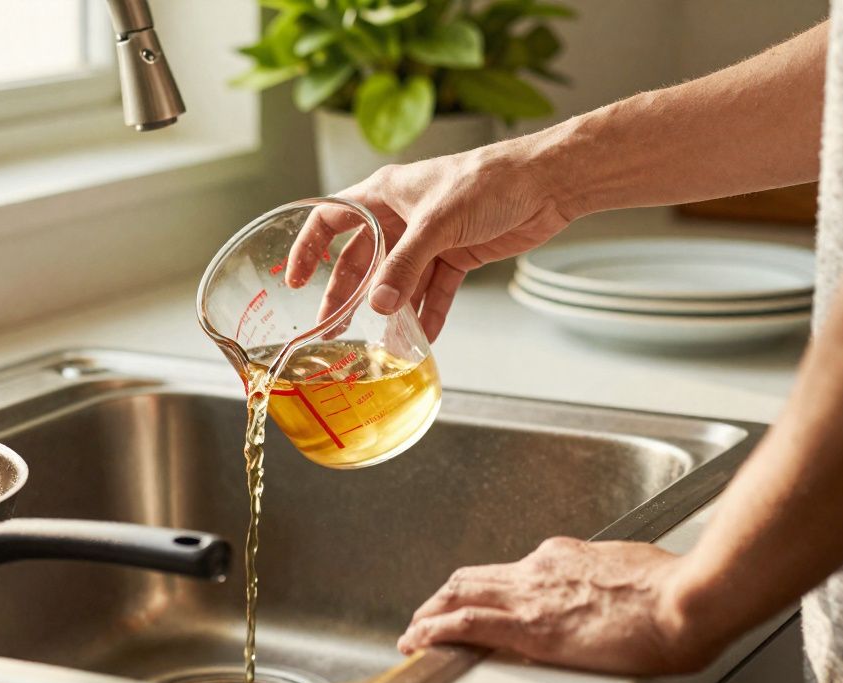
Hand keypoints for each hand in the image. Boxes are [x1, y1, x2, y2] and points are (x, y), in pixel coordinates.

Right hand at [288, 140, 575, 341]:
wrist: (547, 183)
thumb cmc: (490, 180)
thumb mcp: (438, 223)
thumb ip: (404, 266)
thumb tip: (378, 305)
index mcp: (385, 193)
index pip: (331, 218)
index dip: (309, 247)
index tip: (295, 280)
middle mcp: (402, 215)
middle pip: (362, 259)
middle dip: (348, 293)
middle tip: (333, 326)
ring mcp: (429, 237)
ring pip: (397, 279)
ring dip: (389, 309)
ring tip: (375, 341)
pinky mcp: (457, 254)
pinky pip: (433, 290)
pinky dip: (427, 311)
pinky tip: (421, 335)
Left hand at [397, 537, 717, 674]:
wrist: (687, 598)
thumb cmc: (677, 589)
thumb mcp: (637, 572)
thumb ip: (613, 581)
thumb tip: (618, 593)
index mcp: (566, 557)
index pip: (513, 570)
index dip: (489, 585)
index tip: (481, 598)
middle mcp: (540, 569)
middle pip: (475, 577)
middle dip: (446, 595)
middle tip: (429, 613)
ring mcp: (532, 596)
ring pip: (459, 595)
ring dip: (430, 612)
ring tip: (414, 630)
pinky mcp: (531, 628)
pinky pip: (465, 625)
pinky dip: (434, 631)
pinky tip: (418, 641)